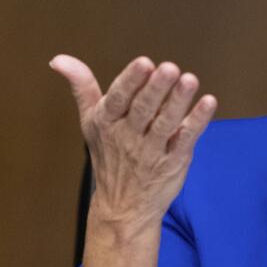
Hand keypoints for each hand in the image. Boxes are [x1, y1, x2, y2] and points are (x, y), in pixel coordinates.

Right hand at [50, 54, 216, 266]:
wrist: (122, 207)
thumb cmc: (108, 155)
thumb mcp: (90, 122)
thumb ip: (81, 87)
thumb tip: (58, 59)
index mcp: (107, 122)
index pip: (117, 99)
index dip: (130, 81)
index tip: (144, 62)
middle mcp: (128, 137)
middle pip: (143, 110)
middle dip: (156, 89)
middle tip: (169, 68)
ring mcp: (152, 151)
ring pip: (165, 124)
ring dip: (178, 102)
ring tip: (190, 80)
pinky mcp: (173, 162)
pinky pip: (185, 140)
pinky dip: (198, 122)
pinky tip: (208, 103)